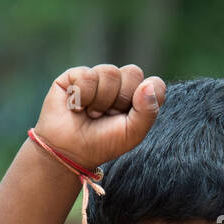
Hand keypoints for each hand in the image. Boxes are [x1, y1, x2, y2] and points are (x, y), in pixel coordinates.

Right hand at [33, 63, 165, 170]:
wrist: (68, 151)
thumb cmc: (102, 143)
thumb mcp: (132, 134)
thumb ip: (148, 111)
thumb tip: (148, 85)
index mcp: (137, 97)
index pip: (154, 84)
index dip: (145, 98)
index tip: (130, 116)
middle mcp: (119, 84)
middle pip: (134, 72)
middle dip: (121, 99)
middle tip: (108, 116)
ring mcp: (98, 78)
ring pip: (110, 72)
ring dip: (101, 101)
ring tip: (91, 114)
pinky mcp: (75, 75)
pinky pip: (87, 75)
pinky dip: (83, 96)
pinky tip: (77, 107)